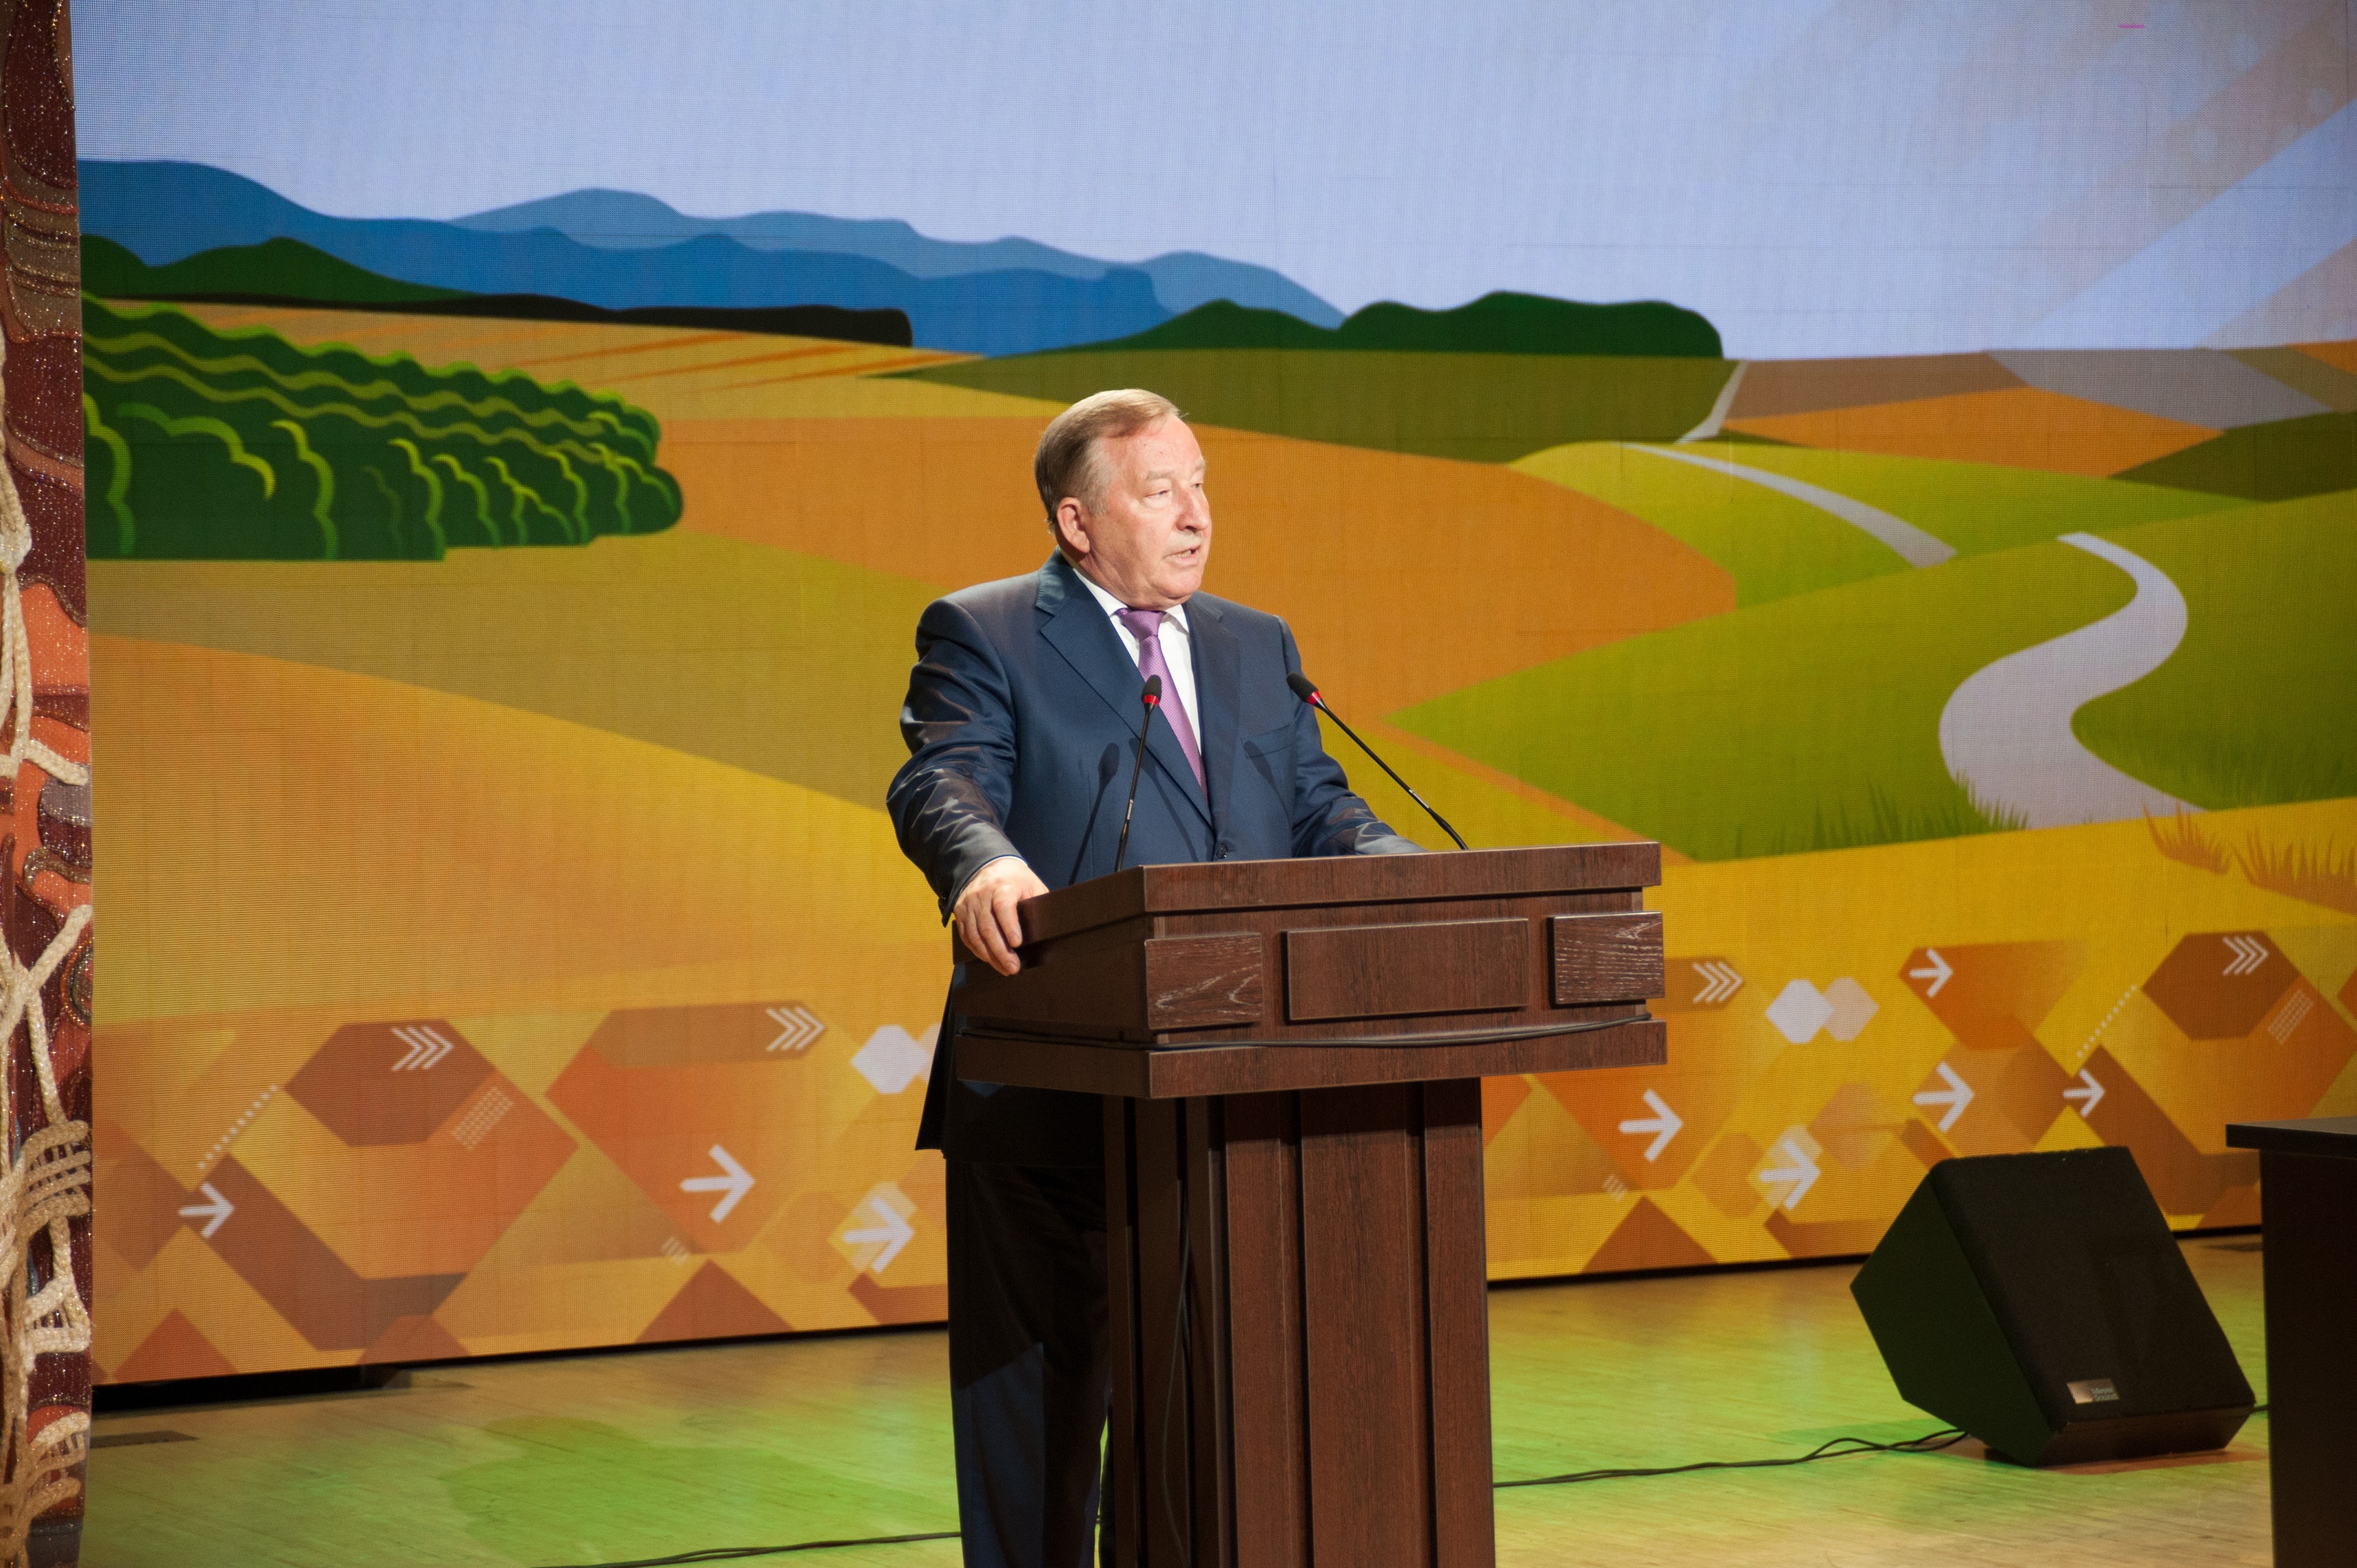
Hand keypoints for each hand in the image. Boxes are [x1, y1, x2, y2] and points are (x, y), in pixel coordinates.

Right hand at [953, 857, 1048, 976]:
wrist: (988, 864)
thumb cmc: (1016, 879)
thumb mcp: (1032, 885)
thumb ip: (1037, 904)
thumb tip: (1048, 929)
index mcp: (1003, 885)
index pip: (1003, 906)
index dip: (1009, 926)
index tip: (1017, 943)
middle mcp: (982, 894)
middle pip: (988, 926)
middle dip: (1001, 951)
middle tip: (1013, 967)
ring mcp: (968, 904)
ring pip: (975, 935)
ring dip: (990, 955)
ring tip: (1004, 968)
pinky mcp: (960, 912)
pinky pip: (967, 936)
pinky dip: (978, 951)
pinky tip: (990, 959)